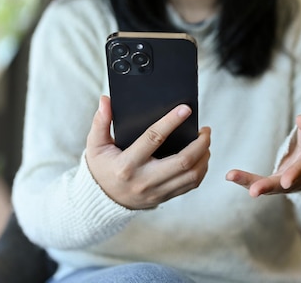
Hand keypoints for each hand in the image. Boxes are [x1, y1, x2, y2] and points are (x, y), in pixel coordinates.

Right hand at [86, 96, 210, 209]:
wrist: (103, 200)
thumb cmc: (101, 167)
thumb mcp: (95, 145)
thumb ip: (100, 122)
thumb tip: (105, 100)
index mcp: (127, 164)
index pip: (153, 139)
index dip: (171, 122)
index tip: (186, 109)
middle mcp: (144, 180)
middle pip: (183, 162)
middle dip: (200, 144)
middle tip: (205, 130)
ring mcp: (157, 191)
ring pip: (192, 176)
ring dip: (204, 156)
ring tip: (205, 142)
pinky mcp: (165, 197)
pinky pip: (191, 185)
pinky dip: (201, 170)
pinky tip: (202, 157)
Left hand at [226, 110, 300, 196]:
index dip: (296, 174)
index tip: (286, 181)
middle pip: (284, 183)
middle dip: (268, 186)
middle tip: (254, 191)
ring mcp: (289, 180)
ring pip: (270, 186)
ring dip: (251, 183)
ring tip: (231, 176)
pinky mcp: (278, 180)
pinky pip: (262, 183)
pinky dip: (247, 180)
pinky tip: (230, 176)